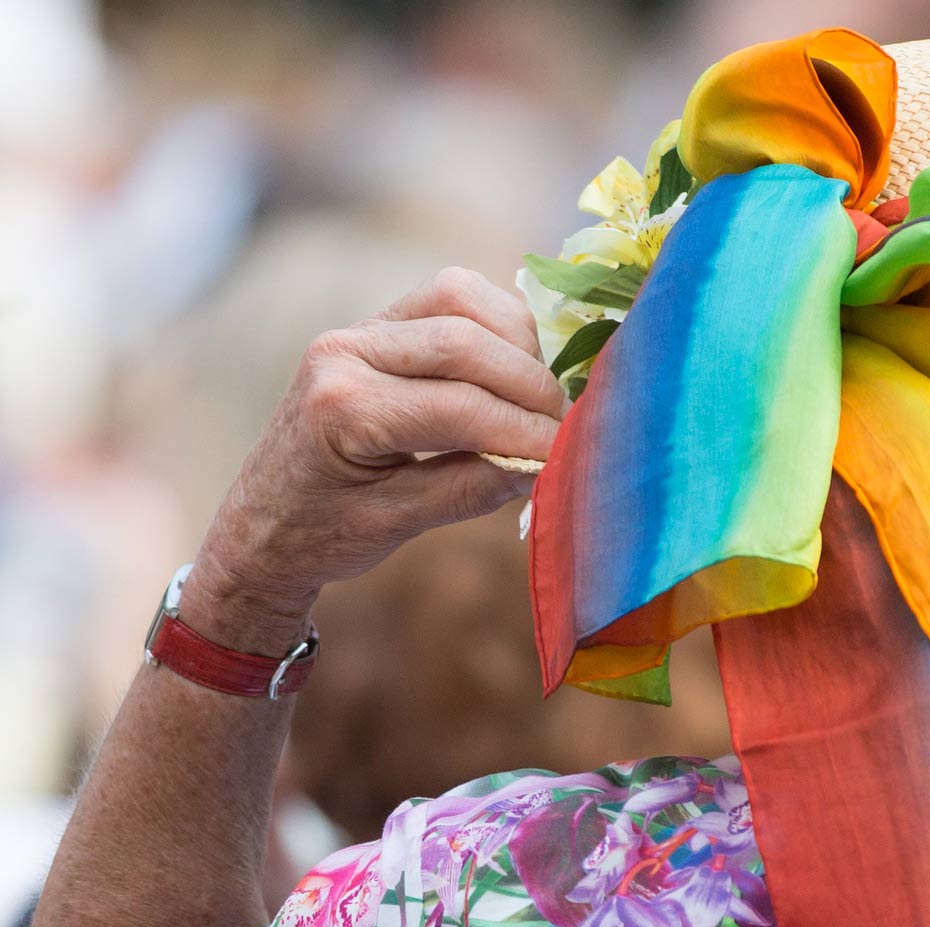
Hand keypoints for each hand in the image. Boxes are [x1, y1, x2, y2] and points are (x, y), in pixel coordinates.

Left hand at [187, 269, 563, 651]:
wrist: (266, 516)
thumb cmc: (325, 532)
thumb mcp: (398, 524)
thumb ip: (473, 487)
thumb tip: (548, 461)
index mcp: (342, 408)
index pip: (459, 407)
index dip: (526, 431)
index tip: (568, 457)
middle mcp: (345, 351)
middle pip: (464, 339)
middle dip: (530, 385)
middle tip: (564, 430)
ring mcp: (360, 328)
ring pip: (462, 298)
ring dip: (518, 345)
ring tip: (538, 400)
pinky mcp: (380, 322)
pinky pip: (454, 296)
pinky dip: (499, 326)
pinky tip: (513, 372)